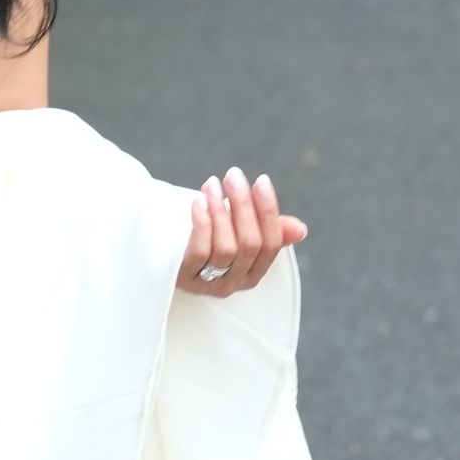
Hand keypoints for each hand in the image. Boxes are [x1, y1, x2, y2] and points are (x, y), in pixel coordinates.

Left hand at [177, 166, 307, 297]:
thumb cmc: (204, 239)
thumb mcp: (235, 234)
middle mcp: (235, 283)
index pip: (271, 244)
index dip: (268, 212)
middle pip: (250, 244)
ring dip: (220, 211)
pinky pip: (200, 252)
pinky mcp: (185, 279)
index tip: (261, 180)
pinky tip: (198, 202)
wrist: (158, 255)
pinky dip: (202, 224)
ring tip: (211, 184)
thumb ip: (265, 231)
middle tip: (233, 175)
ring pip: (226, 248)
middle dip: (244, 205)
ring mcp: (209, 284)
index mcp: (254, 273)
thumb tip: (301, 229)